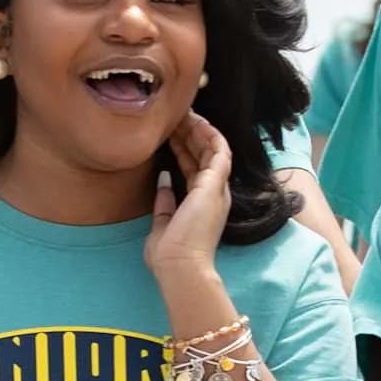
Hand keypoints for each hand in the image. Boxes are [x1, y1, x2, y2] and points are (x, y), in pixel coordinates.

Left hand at [143, 114, 233, 279]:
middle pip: (204, 155)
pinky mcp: (215, 186)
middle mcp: (213, 194)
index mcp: (201, 203)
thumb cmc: (170, 255)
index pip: (193, 168)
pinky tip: (199, 122)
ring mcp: (216, 189)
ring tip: (185, 113)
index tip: (170, 133)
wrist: (181, 267)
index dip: (183, 149)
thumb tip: (162, 181)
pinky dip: (211, 136)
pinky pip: (219, 152)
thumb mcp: (162, 224)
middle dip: (191, 134)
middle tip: (176, 116)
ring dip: (200, 130)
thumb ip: (164, 203)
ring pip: (212, 150)